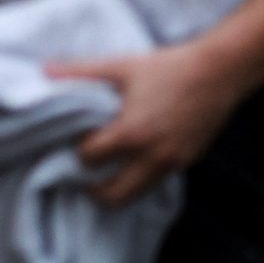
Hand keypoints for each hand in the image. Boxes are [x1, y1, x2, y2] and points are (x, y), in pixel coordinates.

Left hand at [51, 39, 242, 206]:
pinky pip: (156, 182)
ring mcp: (172, 163)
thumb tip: (44, 70)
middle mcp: (152, 156)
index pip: (90, 159)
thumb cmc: (167, 68)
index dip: (76, 152)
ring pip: (137, 195)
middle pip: (113, 195)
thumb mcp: (121, 67)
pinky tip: (131, 164)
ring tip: (104, 174)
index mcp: (131, 133)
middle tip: (82, 176)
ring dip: (117, 190)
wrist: (219, 73)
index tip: (71, 144)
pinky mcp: (188, 162)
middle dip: (93, 189)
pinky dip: (139, 180)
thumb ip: (80, 71)